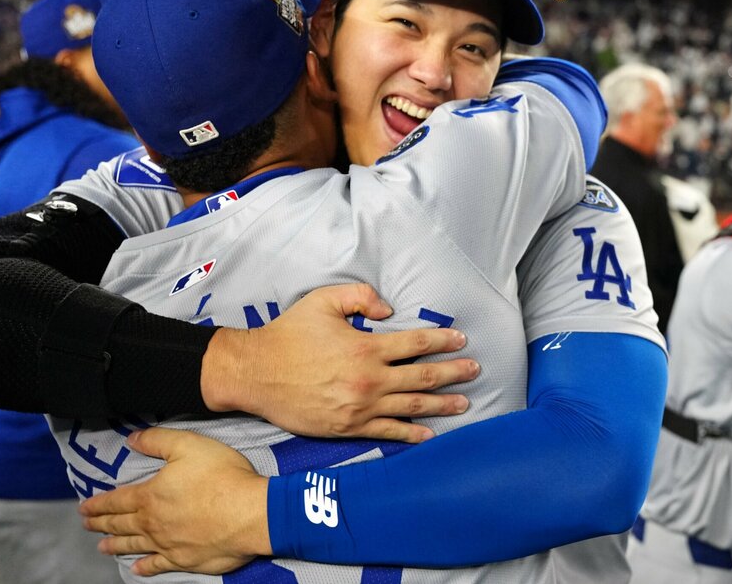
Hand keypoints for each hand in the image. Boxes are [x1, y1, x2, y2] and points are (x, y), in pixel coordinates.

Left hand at [81, 427, 267, 575]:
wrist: (249, 512)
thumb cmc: (221, 476)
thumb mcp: (188, 445)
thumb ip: (157, 440)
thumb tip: (132, 439)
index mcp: (151, 496)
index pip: (117, 501)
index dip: (99, 504)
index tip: (85, 508)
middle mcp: (153, 524)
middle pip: (121, 525)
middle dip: (102, 524)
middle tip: (88, 525)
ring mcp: (168, 544)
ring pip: (134, 546)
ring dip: (116, 546)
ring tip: (102, 547)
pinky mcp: (186, 559)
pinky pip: (158, 565)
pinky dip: (145, 567)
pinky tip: (137, 569)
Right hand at [201, 283, 477, 442]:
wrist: (256, 373)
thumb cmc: (288, 334)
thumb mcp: (323, 301)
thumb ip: (360, 297)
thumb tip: (388, 309)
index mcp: (367, 347)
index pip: (416, 343)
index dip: (442, 340)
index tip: (461, 340)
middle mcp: (369, 379)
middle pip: (422, 376)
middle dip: (453, 373)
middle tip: (475, 371)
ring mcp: (361, 407)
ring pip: (411, 406)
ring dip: (441, 405)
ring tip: (464, 404)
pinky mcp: (348, 427)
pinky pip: (388, 431)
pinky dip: (411, 434)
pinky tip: (429, 434)